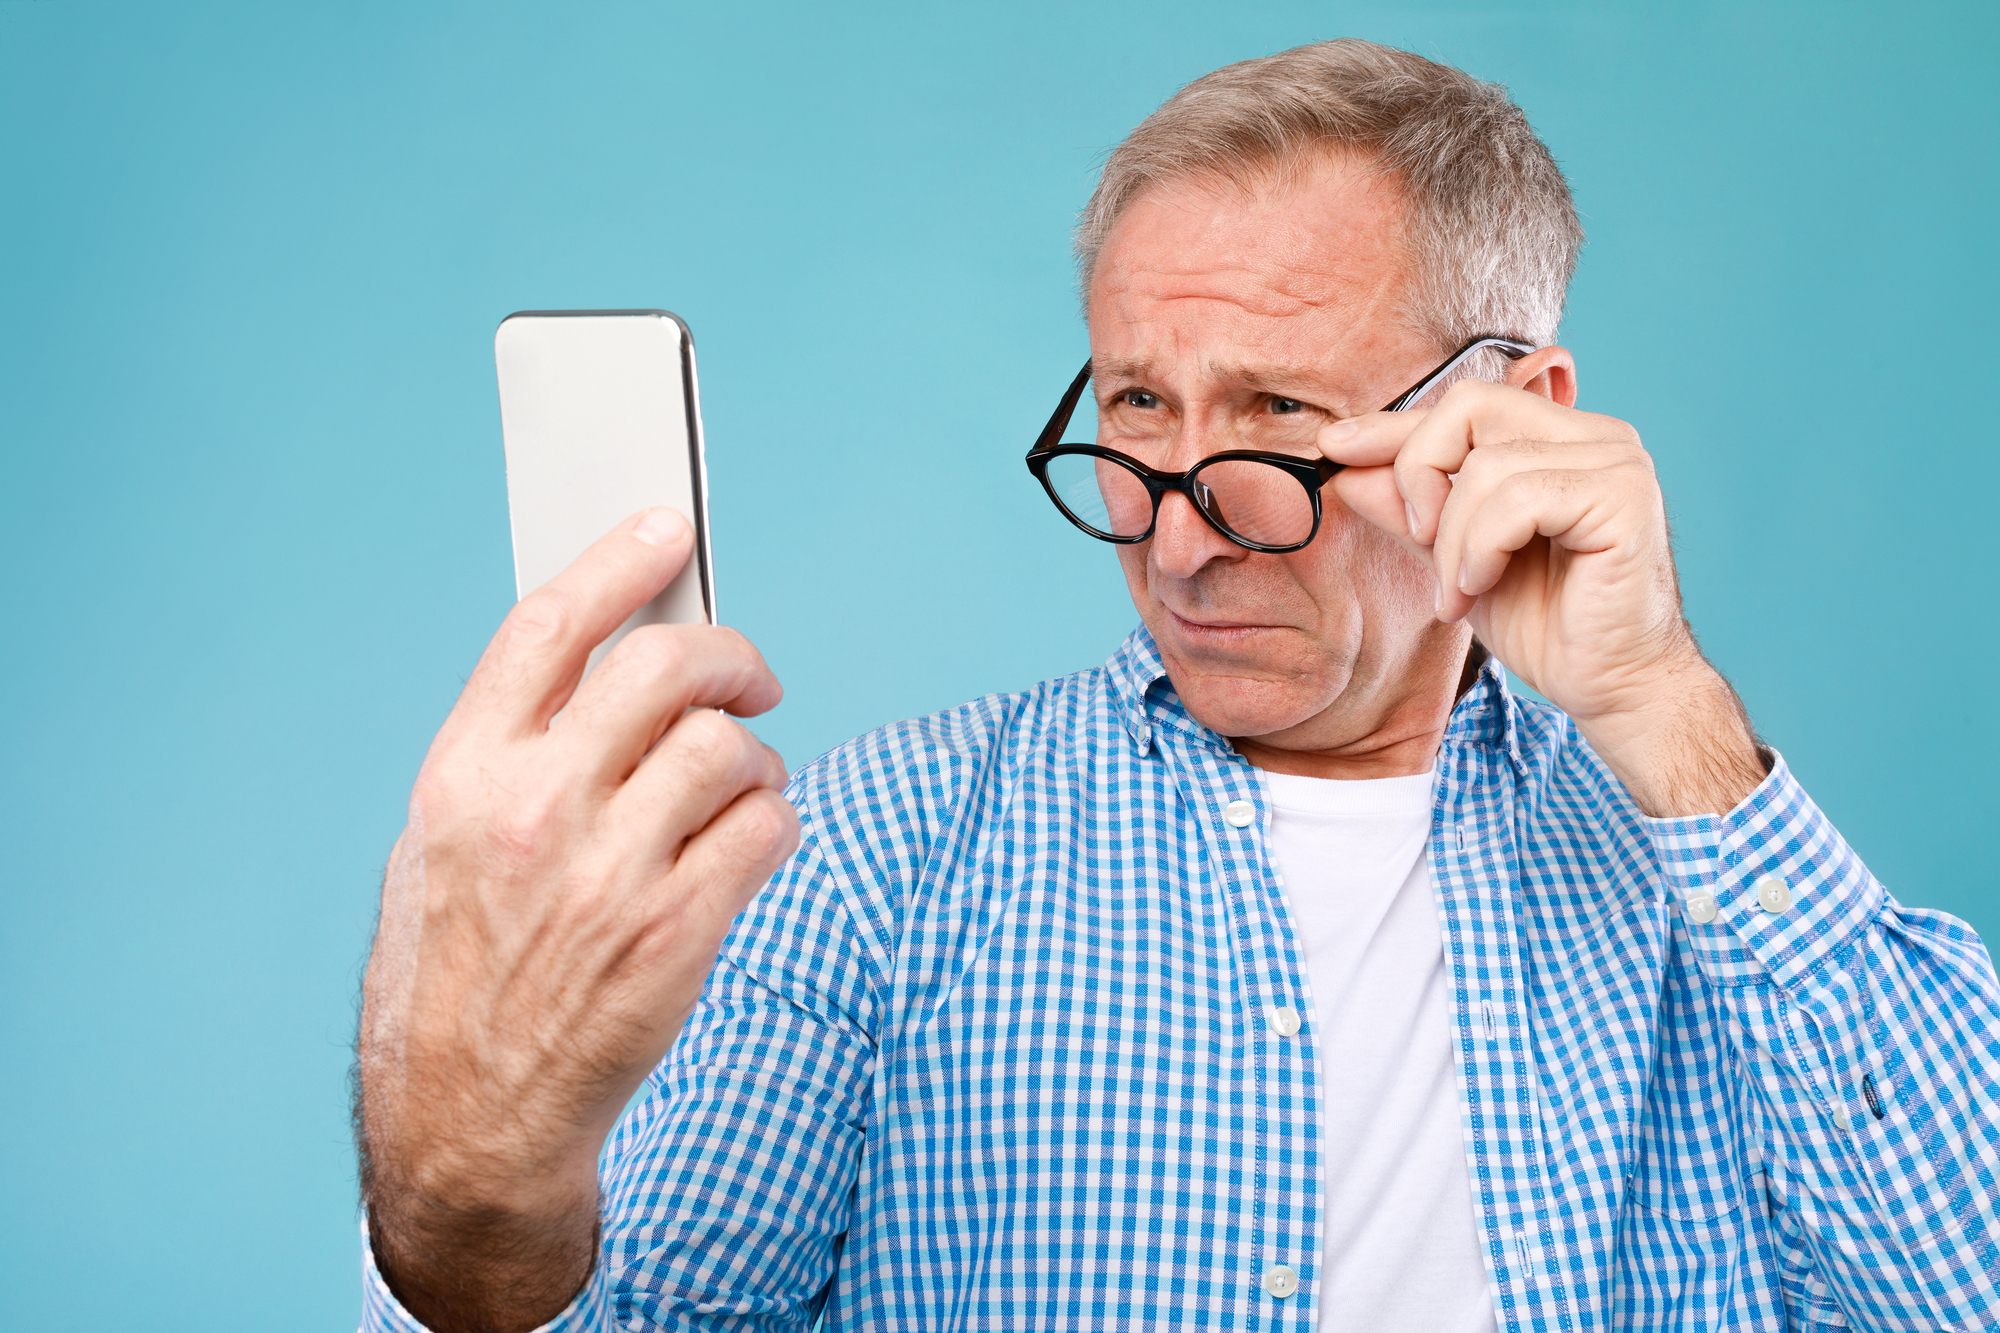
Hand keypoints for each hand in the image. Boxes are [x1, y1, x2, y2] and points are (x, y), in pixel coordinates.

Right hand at [357, 508, 799, 1330]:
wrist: (468, 1118)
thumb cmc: (455, 973)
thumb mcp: (444, 844)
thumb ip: (518, 750)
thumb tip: (612, 659)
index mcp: (462, 776)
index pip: (550, 627)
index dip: (618, 559)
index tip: (669, 524)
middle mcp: (534, 811)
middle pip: (664, 667)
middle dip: (726, 653)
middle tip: (749, 673)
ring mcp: (609, 872)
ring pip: (727, 745)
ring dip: (753, 752)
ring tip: (738, 784)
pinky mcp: (677, 931)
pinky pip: (767, 827)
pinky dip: (773, 820)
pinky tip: (749, 839)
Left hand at [1319, 377, 1764, 815]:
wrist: (1612, 687)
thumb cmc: (1548, 625)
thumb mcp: (1456, 559)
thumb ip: (1412, 511)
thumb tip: (1348, 469)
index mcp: (1562, 439)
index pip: (1465, 406)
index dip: (1395, 426)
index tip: (1335, 446)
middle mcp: (1595, 436)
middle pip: (1471, 406)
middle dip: (1420, 473)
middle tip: (1419, 538)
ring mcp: (1616, 461)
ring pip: (1486, 464)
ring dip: (1453, 539)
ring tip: (1461, 590)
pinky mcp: (1624, 496)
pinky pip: (1518, 497)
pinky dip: (1482, 547)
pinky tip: (1483, 586)